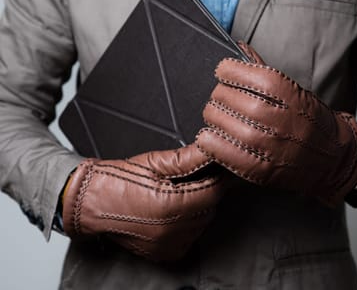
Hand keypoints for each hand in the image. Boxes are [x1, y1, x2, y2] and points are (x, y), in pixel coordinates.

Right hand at [62, 144, 228, 261]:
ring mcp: (168, 245)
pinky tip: (173, 212)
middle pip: (210, 208)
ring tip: (179, 194)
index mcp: (171, 205)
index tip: (220, 168)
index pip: (214, 191)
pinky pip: (190, 237)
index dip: (220, 177)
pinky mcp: (165, 253)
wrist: (90, 202)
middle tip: (194, 178)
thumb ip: (189, 157)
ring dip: (198, 208)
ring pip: (202, 223)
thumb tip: (212, 147)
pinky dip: (188, 224)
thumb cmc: (118, 180)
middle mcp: (171, 230)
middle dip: (207, 191)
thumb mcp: (154, 162)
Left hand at [196, 43, 356, 206]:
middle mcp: (278, 119)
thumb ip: (265, 71)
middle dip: (219, 94)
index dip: (227, 70)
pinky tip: (211, 136)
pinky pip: (219, 150)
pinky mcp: (258, 169)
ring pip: (219, 122)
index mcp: (289, 94)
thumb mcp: (295, 90)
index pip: (244, 73)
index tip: (223, 70)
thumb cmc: (311, 121)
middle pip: (227, 97)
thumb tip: (239, 47)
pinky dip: (209, 140)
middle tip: (221, 97)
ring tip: (219, 116)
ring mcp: (268, 146)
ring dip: (213, 116)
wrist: (333, 159)